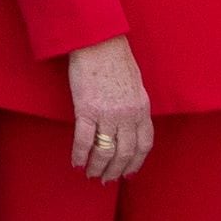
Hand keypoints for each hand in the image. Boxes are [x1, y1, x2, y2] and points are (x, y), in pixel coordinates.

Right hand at [66, 34, 155, 181]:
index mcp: (142, 108)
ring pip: (105, 151)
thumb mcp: (135, 83)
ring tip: (91, 174)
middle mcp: (127, 115)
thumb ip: (135, 105)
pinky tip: (76, 162)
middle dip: (115, 171)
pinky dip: (79, 155)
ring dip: (98, 167)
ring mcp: (107, 114)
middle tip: (106, 179)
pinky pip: (84, 140)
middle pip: (124, 153)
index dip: (136, 163)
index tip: (128, 173)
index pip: (144, 145)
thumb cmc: (114, 58)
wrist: (97, 41)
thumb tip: (131, 122)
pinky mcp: (86, 109)